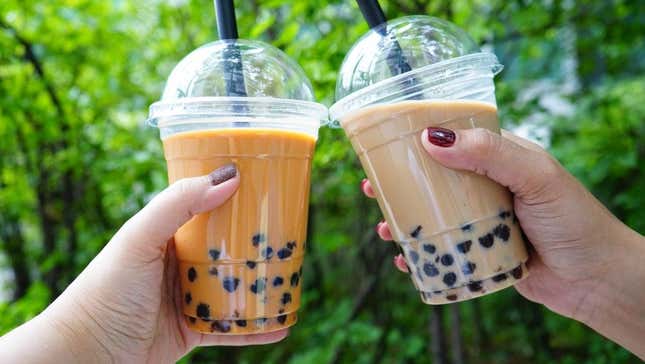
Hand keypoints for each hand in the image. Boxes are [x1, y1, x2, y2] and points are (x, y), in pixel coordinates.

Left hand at [0, 164, 286, 362]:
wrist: (85, 355)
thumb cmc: (105, 291)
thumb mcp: (139, 239)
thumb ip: (177, 204)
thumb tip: (228, 177)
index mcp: (168, 233)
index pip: (209, 207)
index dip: (237, 197)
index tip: (270, 189)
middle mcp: (181, 262)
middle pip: (230, 248)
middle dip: (259, 243)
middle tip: (293, 236)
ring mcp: (189, 296)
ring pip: (235, 287)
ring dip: (263, 285)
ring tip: (294, 279)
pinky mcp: (194, 329)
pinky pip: (232, 327)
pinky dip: (257, 327)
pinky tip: (280, 325)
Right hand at [362, 127, 644, 358]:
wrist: (595, 279)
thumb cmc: (573, 219)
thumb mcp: (535, 175)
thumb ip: (490, 153)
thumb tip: (433, 139)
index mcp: (499, 160)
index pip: (452, 142)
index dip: (417, 142)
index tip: (386, 145)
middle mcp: (486, 188)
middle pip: (433, 181)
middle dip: (399, 184)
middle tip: (371, 188)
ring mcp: (481, 222)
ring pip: (431, 217)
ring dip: (403, 221)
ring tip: (383, 228)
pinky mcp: (479, 254)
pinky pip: (442, 251)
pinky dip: (419, 254)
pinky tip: (404, 259)